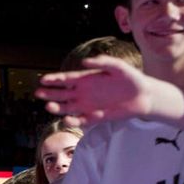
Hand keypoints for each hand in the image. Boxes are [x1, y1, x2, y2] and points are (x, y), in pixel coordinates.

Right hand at [35, 55, 150, 122]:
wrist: (144, 96)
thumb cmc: (132, 79)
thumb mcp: (119, 67)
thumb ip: (103, 62)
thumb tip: (85, 62)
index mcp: (86, 79)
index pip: (66, 79)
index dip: (54, 80)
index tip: (43, 80)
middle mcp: (83, 93)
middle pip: (61, 94)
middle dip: (49, 94)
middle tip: (38, 94)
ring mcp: (87, 106)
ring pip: (67, 108)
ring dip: (57, 108)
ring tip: (49, 107)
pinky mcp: (94, 118)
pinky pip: (80, 121)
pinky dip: (73, 121)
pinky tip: (68, 119)